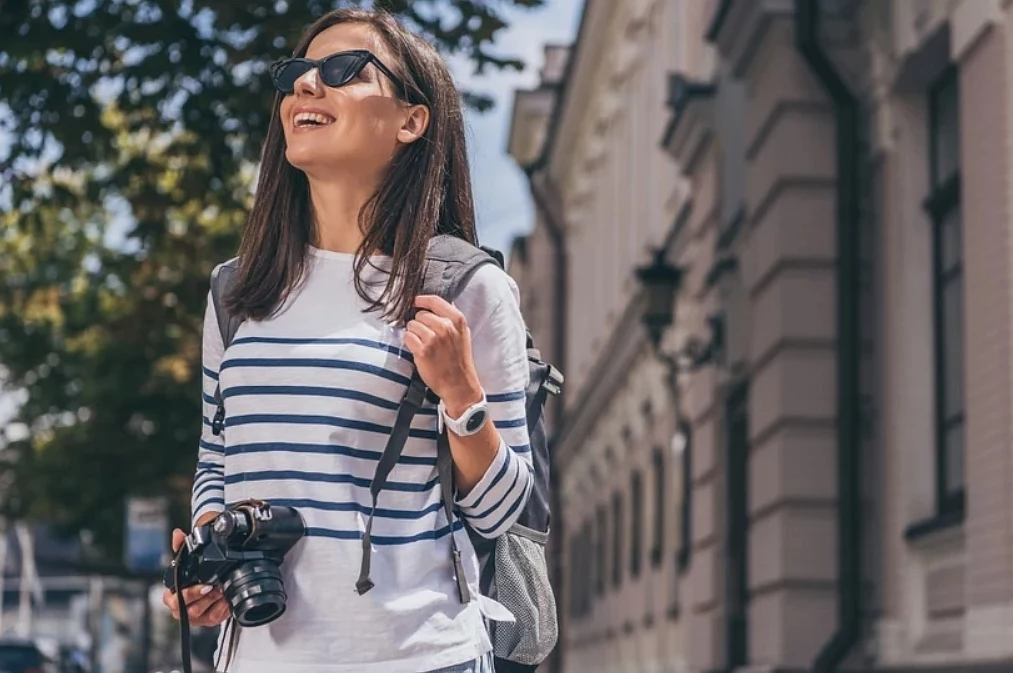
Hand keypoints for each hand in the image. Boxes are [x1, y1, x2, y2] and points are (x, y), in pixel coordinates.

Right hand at [161, 528, 229, 626]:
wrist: (209, 582)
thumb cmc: (192, 573)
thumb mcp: (187, 559)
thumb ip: (181, 547)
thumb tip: (177, 534)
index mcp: (171, 595)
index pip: (175, 599)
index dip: (191, 594)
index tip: (206, 585)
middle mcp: (181, 609)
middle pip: (190, 610)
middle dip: (207, 598)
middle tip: (218, 586)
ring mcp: (195, 617)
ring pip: (204, 615)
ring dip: (216, 602)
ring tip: (224, 590)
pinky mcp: (208, 621)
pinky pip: (216, 618)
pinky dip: (224, 608)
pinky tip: (228, 598)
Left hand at [404, 295, 482, 414]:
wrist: (458, 384)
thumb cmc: (459, 360)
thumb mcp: (463, 334)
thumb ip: (452, 319)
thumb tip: (437, 305)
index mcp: (457, 320)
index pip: (435, 300)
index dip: (422, 300)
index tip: (415, 301)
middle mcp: (445, 327)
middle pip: (420, 314)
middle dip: (420, 323)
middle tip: (427, 336)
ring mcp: (433, 339)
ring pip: (412, 325)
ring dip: (414, 334)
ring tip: (424, 345)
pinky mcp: (422, 351)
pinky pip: (407, 337)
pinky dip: (409, 343)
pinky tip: (418, 350)